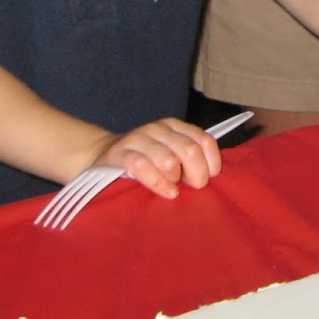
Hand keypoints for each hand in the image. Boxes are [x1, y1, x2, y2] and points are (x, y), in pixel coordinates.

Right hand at [96, 117, 223, 197]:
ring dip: (174, 179)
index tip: (209, 178)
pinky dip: (158, 183)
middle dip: (197, 175)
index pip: (205, 141)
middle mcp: (159, 128)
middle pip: (190, 151)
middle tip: (192, 187)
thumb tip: (214, 176)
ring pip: (168, 160)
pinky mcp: (121, 153)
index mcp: (175, 126)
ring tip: (173, 187)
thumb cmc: (146, 161)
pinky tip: (167, 192)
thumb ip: (190, 159)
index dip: (212, 164)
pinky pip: (143, 167)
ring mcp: (138, 138)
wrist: (104, 156)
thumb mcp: (171, 154)